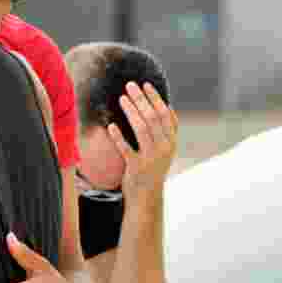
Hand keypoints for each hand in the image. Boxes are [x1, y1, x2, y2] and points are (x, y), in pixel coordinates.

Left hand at [109, 81, 177, 199]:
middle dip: (142, 99)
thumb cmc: (152, 169)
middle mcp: (164, 148)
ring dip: (131, 111)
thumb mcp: (164, 150)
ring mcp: (151, 158)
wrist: (147, 197)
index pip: (166, 115)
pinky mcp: (137, 167)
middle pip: (153, 118)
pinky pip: (126, 149)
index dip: (156, 99)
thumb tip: (166, 106)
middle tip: (130, 85)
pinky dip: (118, 137)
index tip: (145, 84)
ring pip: (142, 129)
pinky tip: (111, 126)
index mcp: (171, 142)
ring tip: (122, 98)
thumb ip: (165, 131)